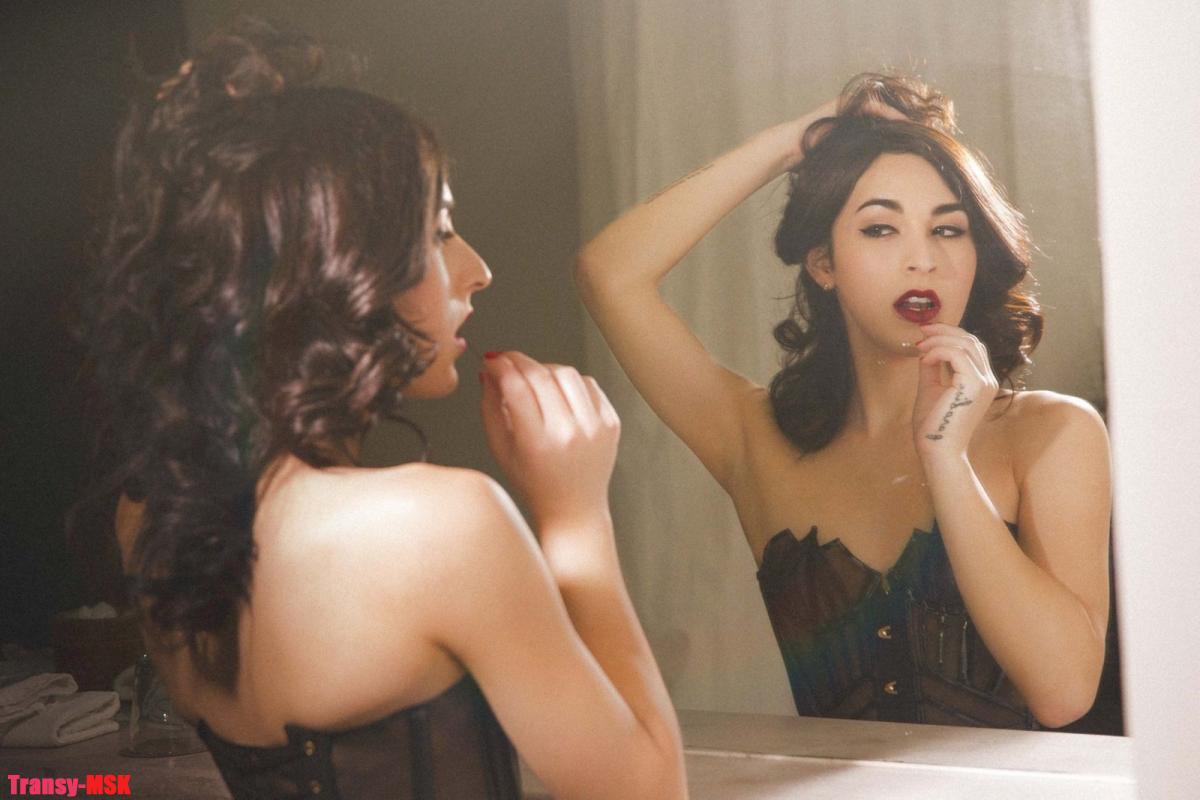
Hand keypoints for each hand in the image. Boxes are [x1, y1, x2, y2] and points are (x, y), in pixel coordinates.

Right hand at [480, 351, 619, 532]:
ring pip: (566, 373)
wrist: (574, 508)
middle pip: (541, 375)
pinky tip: (559, 393)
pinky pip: (589, 383)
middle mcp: (569, 433)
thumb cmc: (534, 482)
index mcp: (537, 443)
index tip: (493, 360)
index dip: (501, 365)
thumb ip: (490, 407)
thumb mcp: (501, 449)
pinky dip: (570, 381)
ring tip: (534, 380)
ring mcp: (595, 427)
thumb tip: (489, 371)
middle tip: (508, 361)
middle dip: (519, 360)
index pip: (517, 386)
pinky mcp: (611, 422)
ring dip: (545, 368)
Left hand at [912, 324, 997, 459]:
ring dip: (939, 340)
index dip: (949, 334)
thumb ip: (933, 368)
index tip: (926, 333)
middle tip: (921, 332)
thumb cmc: (933, 426)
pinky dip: (938, 351)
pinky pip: (957, 354)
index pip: (972, 347)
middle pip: (971, 340)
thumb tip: (926, 348)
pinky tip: (925, 360)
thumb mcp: (931, 388)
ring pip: (965, 343)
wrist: (937, 450)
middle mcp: (988, 380)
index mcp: (981, 381)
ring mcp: (984, 382)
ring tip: (920, 347)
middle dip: (944, 331)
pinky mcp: (974, 385)